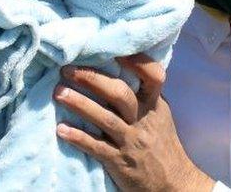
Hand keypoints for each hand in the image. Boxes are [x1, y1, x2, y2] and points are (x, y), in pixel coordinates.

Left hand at [54, 54, 214, 191]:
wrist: (172, 183)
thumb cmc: (161, 144)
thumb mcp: (160, 115)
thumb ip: (144, 95)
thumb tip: (121, 67)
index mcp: (155, 105)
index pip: (154, 77)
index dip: (137, 62)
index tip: (115, 51)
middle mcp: (143, 120)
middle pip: (120, 94)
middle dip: (93, 79)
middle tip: (68, 69)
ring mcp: (131, 141)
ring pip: (104, 119)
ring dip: (79, 104)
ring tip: (58, 92)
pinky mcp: (119, 162)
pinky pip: (96, 147)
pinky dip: (78, 137)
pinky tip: (61, 129)